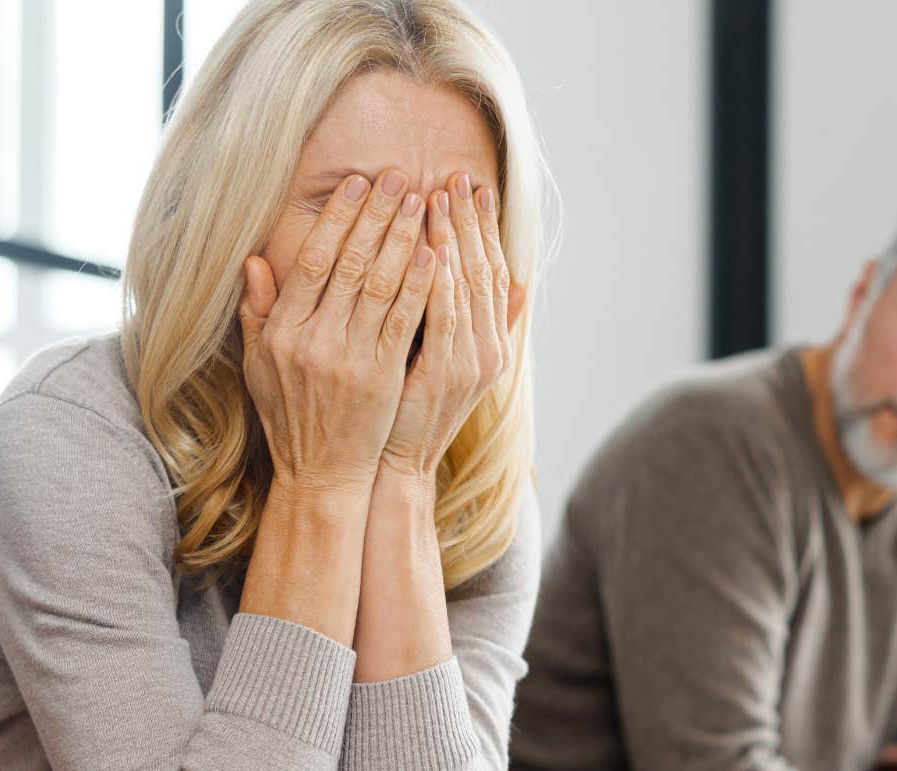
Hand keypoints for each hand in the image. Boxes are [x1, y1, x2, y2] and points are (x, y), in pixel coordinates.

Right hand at [237, 169, 435, 497]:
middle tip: (398, 177)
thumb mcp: (258, 366)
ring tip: (422, 201)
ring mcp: (348, 359)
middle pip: (349, 264)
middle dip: (376, 215)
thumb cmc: (290, 417)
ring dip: (403, 238)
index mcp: (281, 332)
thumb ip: (257, 312)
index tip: (356, 184)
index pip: (311, 261)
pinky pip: (405, 321)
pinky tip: (436, 254)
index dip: (337, 219)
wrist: (320, 474)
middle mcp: (311, 341)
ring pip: (380, 285)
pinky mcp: (382, 377)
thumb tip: (253, 261)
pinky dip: (421, 285)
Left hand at [379, 172, 524, 478]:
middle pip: (482, 269)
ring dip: (455, 238)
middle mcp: (486, 349)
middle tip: (458, 176)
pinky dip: (441, 280)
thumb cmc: (404, 413)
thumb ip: (458, 320)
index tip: (468, 186)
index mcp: (486, 342)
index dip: (480, 227)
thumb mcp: (438, 363)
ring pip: (465, 286)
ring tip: (442, 196)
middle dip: (469, 220)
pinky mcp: (443, 375)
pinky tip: (434, 248)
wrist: (396, 468)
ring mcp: (468, 363)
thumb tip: (500, 285)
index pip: (488, 270)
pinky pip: (443, 316)